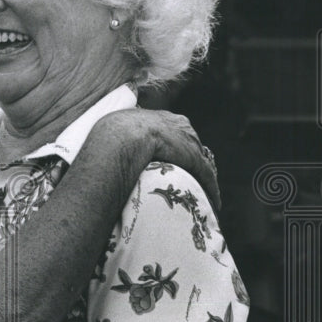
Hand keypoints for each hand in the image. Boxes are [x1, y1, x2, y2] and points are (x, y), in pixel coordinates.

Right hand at [90, 109, 220, 214]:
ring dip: (203, 179)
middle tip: (191, 181)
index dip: (177, 149)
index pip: (178, 133)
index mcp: (163, 118)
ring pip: (202, 162)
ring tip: (202, 196)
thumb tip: (107, 148)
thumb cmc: (113, 135)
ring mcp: (189, 141)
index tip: (175, 163)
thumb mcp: (119, 130)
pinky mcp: (195, 158)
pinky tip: (214, 203)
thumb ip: (124, 137)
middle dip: (194, 162)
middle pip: (193, 146)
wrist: (122, 137)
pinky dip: (211, 189)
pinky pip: (207, 175)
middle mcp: (180, 126)